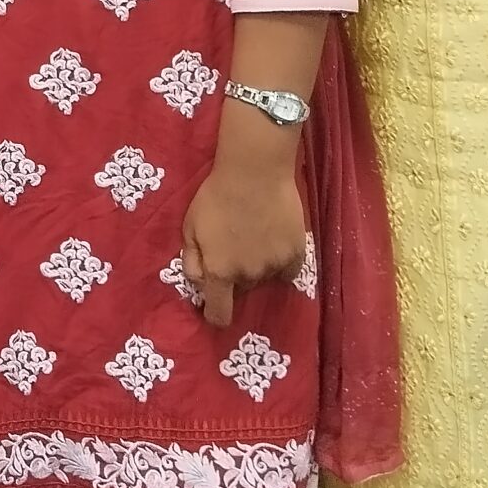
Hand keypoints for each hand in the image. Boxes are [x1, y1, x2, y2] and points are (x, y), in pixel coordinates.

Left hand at [179, 154, 306, 328]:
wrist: (254, 173)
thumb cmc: (215, 197)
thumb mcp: (190, 227)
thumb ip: (192, 260)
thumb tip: (198, 284)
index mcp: (220, 272)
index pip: (220, 314)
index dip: (215, 315)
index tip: (215, 308)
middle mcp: (249, 275)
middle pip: (242, 290)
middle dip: (235, 277)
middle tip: (232, 248)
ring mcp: (275, 266)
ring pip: (264, 278)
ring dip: (257, 267)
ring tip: (253, 237)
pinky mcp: (297, 254)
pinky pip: (287, 271)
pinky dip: (280, 262)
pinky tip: (273, 240)